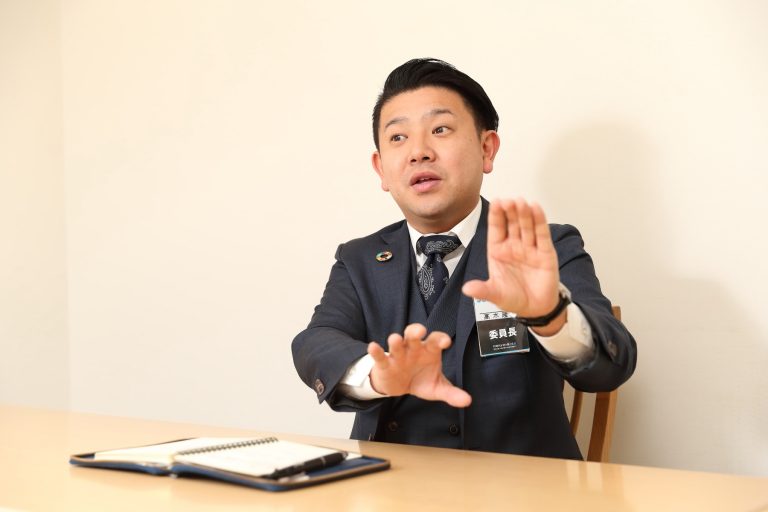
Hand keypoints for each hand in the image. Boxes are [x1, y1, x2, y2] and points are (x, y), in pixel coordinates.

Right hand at [367, 323, 471, 407]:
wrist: (399, 387)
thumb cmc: (420, 380)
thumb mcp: (436, 388)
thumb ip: (451, 393)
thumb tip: (467, 401)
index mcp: (429, 351)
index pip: (436, 340)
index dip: (440, 339)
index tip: (446, 342)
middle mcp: (414, 349)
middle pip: (414, 334)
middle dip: (416, 331)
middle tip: (420, 332)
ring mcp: (398, 354)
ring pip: (397, 342)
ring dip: (396, 340)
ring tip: (395, 339)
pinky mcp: (384, 363)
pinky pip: (380, 355)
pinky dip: (376, 351)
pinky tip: (373, 347)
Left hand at [462, 199, 561, 322]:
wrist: (535, 309)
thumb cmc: (513, 297)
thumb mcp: (495, 294)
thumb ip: (483, 290)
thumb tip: (467, 289)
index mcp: (498, 251)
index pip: (496, 229)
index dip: (496, 216)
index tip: (496, 202)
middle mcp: (513, 246)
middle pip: (511, 223)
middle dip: (510, 211)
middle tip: (508, 200)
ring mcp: (529, 248)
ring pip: (526, 226)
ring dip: (524, 214)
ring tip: (521, 202)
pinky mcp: (545, 253)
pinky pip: (541, 235)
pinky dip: (539, 221)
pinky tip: (536, 208)